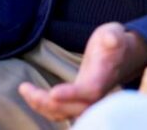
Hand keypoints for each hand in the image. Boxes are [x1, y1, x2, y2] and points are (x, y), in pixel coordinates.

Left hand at [18, 22, 146, 121]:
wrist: (121, 56)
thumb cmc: (115, 42)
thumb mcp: (115, 33)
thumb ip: (113, 36)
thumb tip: (111, 39)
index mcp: (105, 76)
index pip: (90, 91)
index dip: (72, 94)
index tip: (53, 92)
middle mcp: (96, 94)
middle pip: (74, 109)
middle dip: (49, 104)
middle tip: (26, 89)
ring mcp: (86, 100)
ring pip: (64, 113)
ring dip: (42, 106)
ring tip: (24, 89)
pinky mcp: (77, 101)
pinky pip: (60, 111)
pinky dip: (43, 106)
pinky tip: (30, 94)